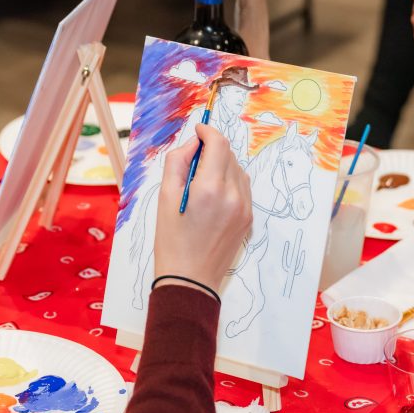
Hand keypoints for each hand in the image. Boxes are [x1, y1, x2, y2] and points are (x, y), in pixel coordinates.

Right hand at [153, 125, 251, 293]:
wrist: (190, 280)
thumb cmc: (172, 241)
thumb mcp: (164, 198)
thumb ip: (178, 162)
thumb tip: (193, 143)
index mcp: (210, 188)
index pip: (218, 143)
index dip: (207, 131)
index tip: (198, 131)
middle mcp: (233, 196)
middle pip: (229, 155)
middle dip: (212, 150)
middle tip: (193, 160)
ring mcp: (244, 208)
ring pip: (238, 170)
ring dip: (222, 166)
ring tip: (201, 182)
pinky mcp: (249, 219)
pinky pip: (243, 189)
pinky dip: (230, 183)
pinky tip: (213, 197)